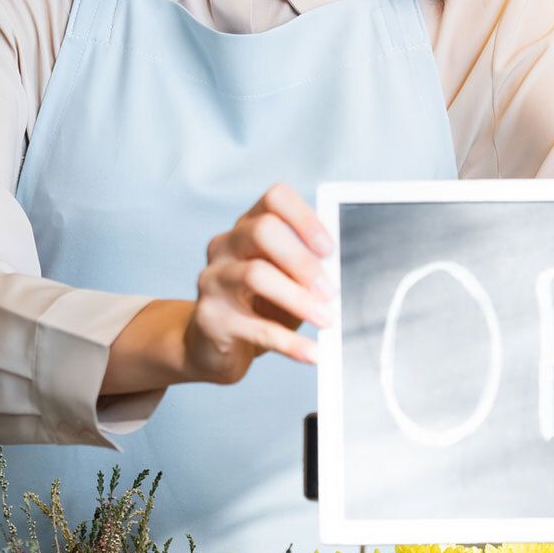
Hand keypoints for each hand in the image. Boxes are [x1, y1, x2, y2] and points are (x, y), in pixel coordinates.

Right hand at [186, 183, 336, 383]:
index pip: (275, 199)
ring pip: (256, 275)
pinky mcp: (210, 317)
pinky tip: (312, 353)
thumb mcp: (286, 280)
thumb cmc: (258, 305)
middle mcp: (226, 245)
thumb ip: (309, 268)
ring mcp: (213, 279)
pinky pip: (255, 328)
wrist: (210, 345)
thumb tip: (343, 271)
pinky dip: (290, 343)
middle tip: (331, 291)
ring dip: (299, 299)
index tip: (329, 248)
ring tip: (326, 320)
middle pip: (263, 231)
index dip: (304, 218)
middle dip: (302, 261)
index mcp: (249, 226)